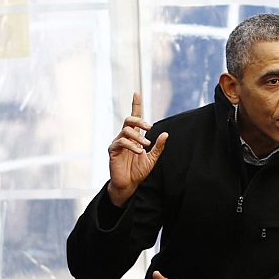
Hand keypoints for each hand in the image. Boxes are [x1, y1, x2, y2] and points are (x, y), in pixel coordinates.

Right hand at [107, 92, 167, 206]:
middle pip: (129, 120)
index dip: (135, 105)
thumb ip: (158, 147)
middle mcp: (125, 137)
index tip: (137, 93)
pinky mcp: (113, 150)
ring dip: (138, 136)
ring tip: (145, 146)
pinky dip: (131, 145)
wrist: (129, 184)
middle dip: (139, 120)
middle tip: (149, 127)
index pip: (134, 117)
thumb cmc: (138, 171)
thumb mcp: (152, 158)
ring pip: (126, 130)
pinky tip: (139, 151)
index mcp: (134, 137)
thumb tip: (166, 134)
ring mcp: (118, 143)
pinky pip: (121, 142)